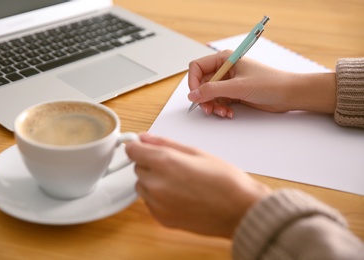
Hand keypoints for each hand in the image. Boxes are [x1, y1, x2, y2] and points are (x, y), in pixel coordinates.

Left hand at [126, 133, 270, 237]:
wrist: (240, 210)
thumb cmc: (226, 181)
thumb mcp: (196, 152)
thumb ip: (165, 143)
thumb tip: (145, 138)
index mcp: (165, 162)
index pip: (132, 150)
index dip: (138, 147)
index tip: (143, 147)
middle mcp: (157, 184)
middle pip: (137, 168)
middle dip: (150, 164)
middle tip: (173, 165)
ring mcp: (158, 204)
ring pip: (142, 186)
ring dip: (153, 181)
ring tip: (179, 182)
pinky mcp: (162, 218)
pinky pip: (150, 203)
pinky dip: (158, 197)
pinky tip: (180, 195)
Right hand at [188, 51, 335, 117]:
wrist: (289, 94)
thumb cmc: (270, 83)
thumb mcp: (238, 86)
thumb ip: (213, 90)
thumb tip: (193, 95)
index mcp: (225, 59)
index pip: (197, 67)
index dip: (193, 81)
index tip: (195, 95)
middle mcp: (225, 70)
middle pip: (202, 84)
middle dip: (204, 98)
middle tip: (208, 109)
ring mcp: (229, 83)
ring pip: (209, 95)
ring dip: (213, 106)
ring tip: (223, 112)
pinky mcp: (234, 94)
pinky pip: (219, 102)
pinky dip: (221, 109)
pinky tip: (229, 113)